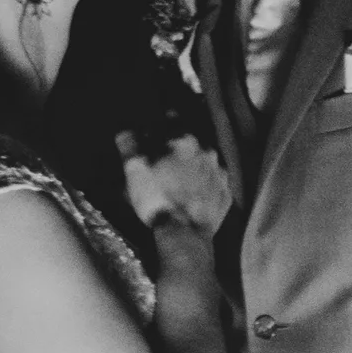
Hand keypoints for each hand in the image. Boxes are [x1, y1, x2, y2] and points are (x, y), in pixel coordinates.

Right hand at [118, 129, 234, 240]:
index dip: (160, 124)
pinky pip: (214, 183)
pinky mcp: (226, 194)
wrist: (185, 233)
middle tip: (165, 159)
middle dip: (177, 147)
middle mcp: (207, 151)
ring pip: (204, 161)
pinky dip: (205, 185)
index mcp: (183, 140)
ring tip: (180, 179)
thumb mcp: (134, 171)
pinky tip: (194, 194)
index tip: (153, 131)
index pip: (172, 119)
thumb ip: (130, 147)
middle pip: (190, 142)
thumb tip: (125, 133)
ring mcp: (219, 173)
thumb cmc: (156, 198)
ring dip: (193, 165)